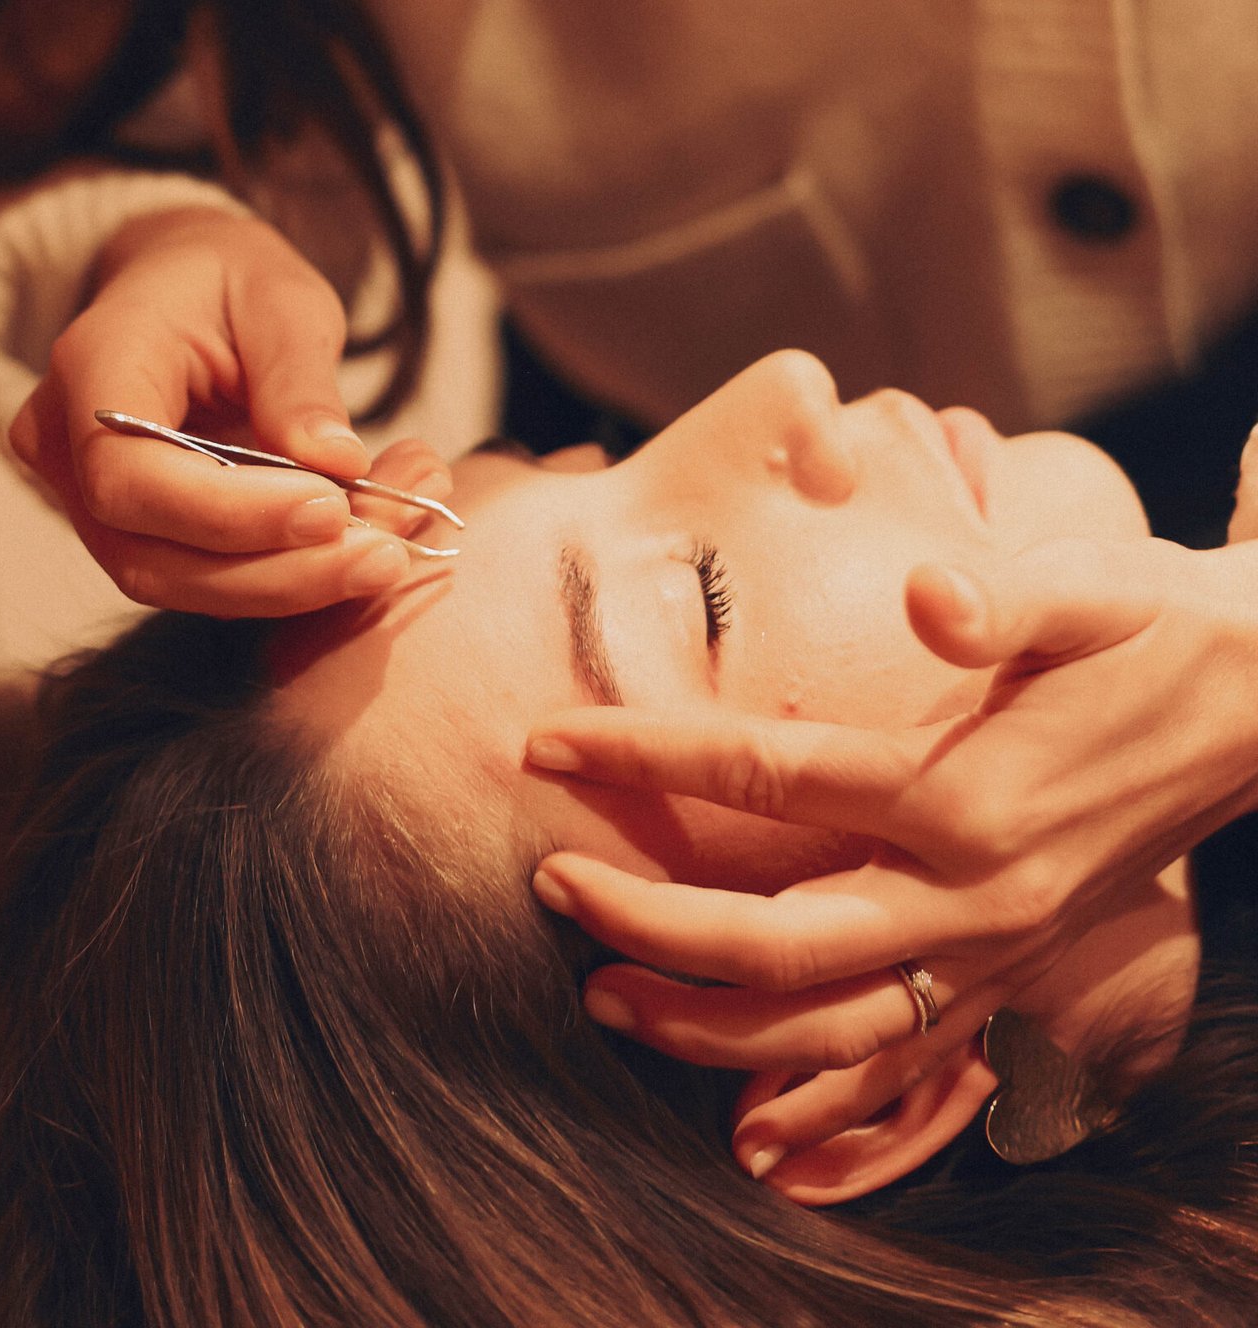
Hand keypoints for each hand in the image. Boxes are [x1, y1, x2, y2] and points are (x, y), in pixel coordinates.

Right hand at [9, 205, 449, 613]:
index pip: (129, 476)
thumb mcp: (280, 300)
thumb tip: (338, 466)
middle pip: (150, 552)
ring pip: (179, 581)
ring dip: (293, 582)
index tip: (332, 509)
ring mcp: (86, 498)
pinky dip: (287, 573)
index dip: (229, 513)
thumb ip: (299, 382)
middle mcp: (65, 444)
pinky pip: (203, 575)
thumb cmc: (229, 278)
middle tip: (386, 553)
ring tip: (392, 551)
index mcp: (91, 364)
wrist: (186, 284)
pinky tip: (366, 545)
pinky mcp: (134, 531)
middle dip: (277, 569)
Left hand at [526, 534, 1257, 1080]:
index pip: (769, 775)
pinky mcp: (1018, 975)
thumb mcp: (1093, 589)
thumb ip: (1003, 597)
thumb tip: (929, 597)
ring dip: (709, 1028)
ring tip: (605, 999)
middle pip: (781, 939)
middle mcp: (977, 892)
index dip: (649, 753)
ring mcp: (998, 950)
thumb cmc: (1156, 627)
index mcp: (968, 789)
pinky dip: (820, 1098)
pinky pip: (906, 1064)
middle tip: (548, 886)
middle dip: (649, 925)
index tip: (550, 738)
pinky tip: (746, 1114)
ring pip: (832, 1029)